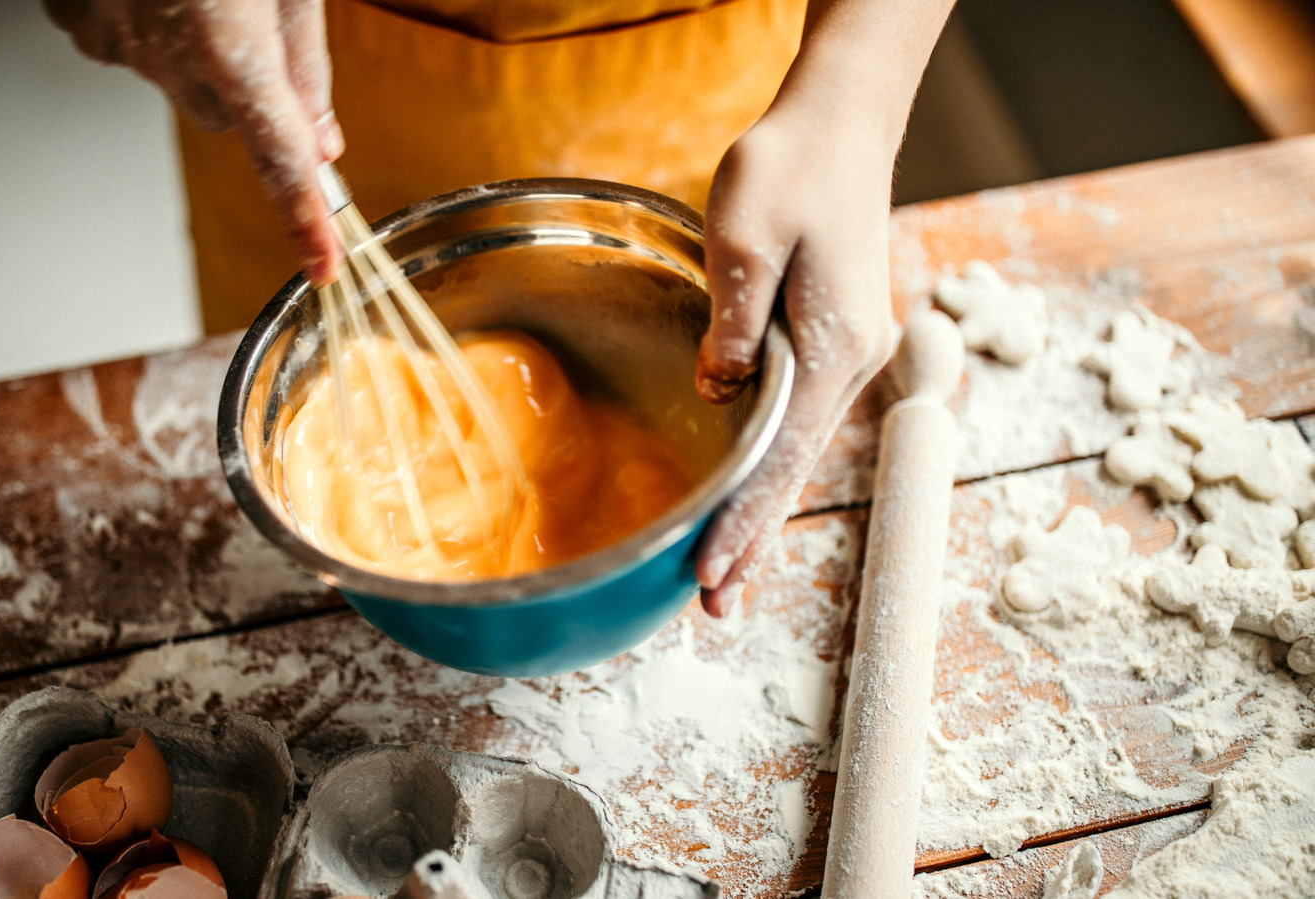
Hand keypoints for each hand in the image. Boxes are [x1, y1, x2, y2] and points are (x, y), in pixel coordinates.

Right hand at [44, 0, 344, 282]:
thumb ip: (303, 60)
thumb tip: (319, 137)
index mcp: (227, 43)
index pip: (278, 154)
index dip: (303, 213)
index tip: (320, 260)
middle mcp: (161, 53)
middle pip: (229, 114)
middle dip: (250, 89)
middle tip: (251, 20)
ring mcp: (108, 38)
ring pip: (176, 80)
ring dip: (196, 50)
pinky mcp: (72, 19)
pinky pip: (127, 48)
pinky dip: (147, 26)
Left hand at [693, 102, 899, 616]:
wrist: (838, 125)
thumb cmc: (789, 169)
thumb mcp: (747, 237)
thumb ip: (736, 326)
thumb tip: (721, 394)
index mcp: (833, 347)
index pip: (782, 458)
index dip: (744, 520)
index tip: (709, 572)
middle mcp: (849, 363)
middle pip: (794, 473)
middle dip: (753, 540)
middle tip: (716, 609)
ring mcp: (845, 354)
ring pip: (795, 455)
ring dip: (760, 513)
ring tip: (726, 577)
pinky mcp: (830, 340)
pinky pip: (795, 425)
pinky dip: (768, 470)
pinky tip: (746, 495)